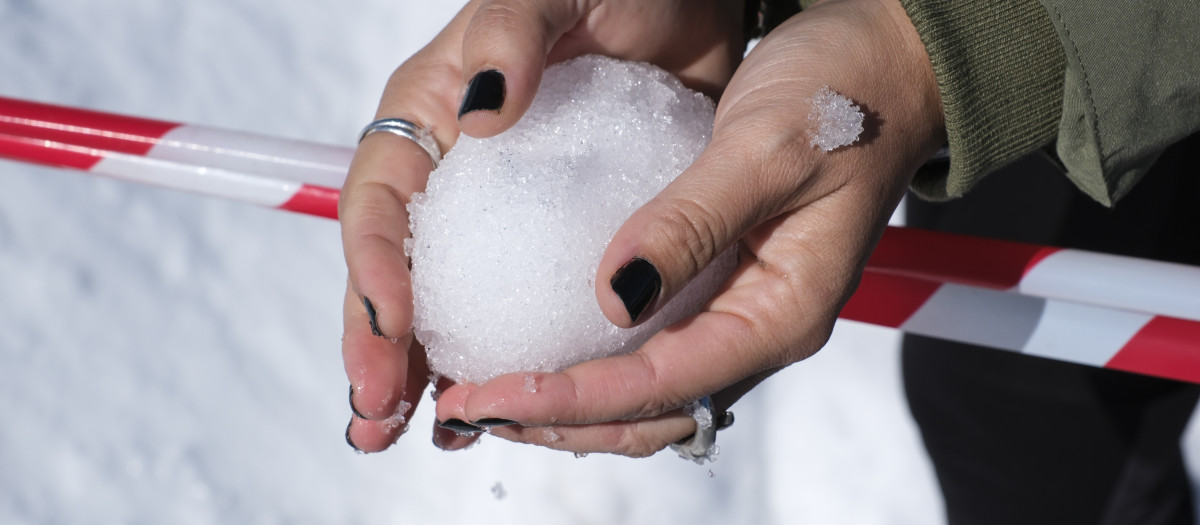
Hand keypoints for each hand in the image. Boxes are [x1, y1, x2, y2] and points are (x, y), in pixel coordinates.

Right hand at [340, 0, 747, 452]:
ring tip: (440, 435)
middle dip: (383, 351)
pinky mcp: (558, 240)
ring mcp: (506, 216)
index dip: (372, 274)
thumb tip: (482, 115)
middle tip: (378, 419)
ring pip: (454, 304)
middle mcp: (457, 178)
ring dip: (437, 374)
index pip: (379, 204)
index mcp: (430, 118)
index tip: (390, 336)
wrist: (694, 10)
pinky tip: (520, 406)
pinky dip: (516, 357)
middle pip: (398, 273)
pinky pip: (524, 307)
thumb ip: (512, 33)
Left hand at [433, 0, 945, 456]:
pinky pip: (652, 345)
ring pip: (648, 389)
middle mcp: (763, 324)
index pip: (665, 383)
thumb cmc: (843, 96)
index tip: (493, 394)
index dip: (573, 397)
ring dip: (571, 401)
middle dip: (560, 419)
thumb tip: (614, 298)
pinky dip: (593, 358)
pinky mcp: (722, 284)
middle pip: (653, 409)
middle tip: (472, 404)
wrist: (884, 62)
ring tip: (492, 392)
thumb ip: (692, 222)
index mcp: (785, 309)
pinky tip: (540, 341)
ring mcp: (742, 308)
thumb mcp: (763, 149)